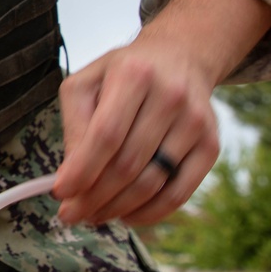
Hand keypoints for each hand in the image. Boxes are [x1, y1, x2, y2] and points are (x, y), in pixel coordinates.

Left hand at [52, 0, 270, 228]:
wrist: (180, 56)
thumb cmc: (123, 73)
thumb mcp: (87, 83)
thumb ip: (74, 125)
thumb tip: (70, 177)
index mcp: (134, 75)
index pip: (106, 135)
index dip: (82, 169)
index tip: (60, 193)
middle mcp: (171, 96)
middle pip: (128, 164)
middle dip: (94, 197)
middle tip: (71, 214)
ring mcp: (196, 122)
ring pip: (152, 183)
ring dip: (117, 208)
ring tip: (93, 215)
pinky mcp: (211, 144)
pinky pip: (179, 192)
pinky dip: (149, 213)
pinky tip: (125, 215)